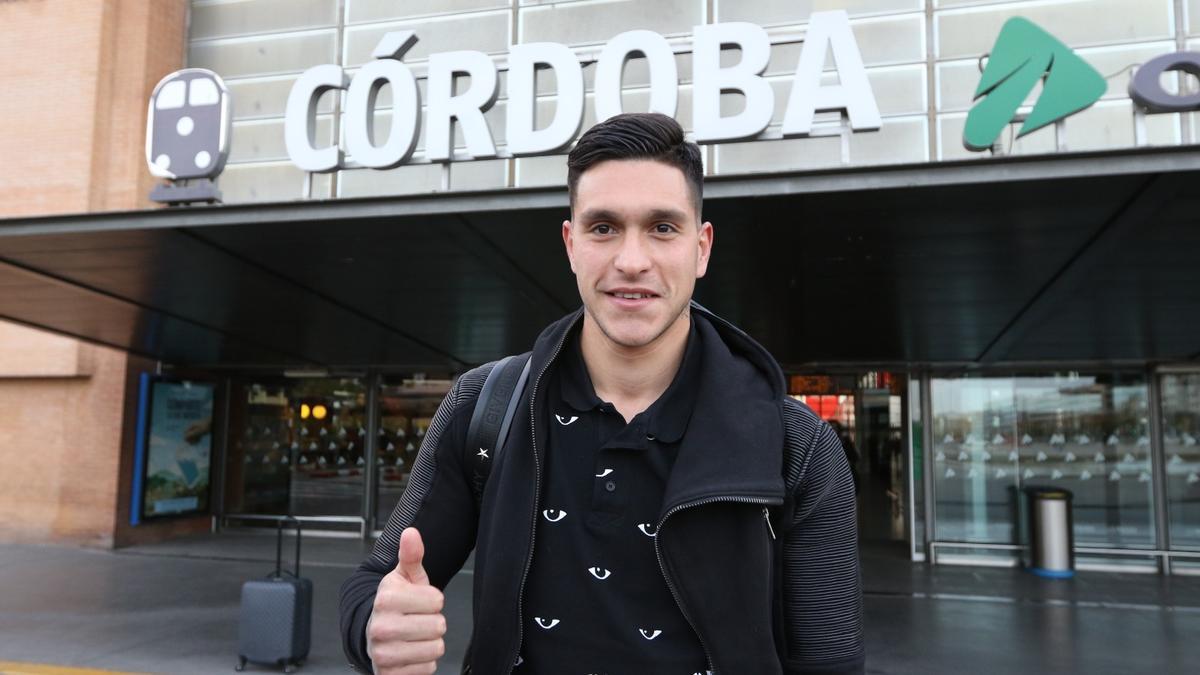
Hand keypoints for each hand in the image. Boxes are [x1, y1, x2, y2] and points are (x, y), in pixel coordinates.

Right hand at [368, 527, 446, 673]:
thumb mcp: (405, 577)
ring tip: (414, 636)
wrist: (374, 634)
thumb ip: (412, 555)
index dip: (433, 600)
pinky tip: (410, 653)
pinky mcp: (389, 674)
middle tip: (417, 620)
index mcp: (386, 599)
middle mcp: (381, 627)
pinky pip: (428, 669)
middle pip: (438, 626)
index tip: (418, 602)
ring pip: (435, 649)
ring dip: (430, 643)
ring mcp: (383, 653)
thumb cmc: (396, 604)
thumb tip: (411, 532)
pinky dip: (424, 663)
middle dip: (433, 622)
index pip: (437, 600)